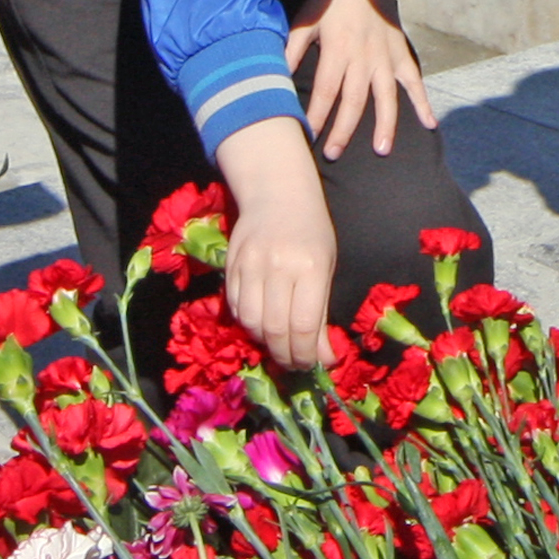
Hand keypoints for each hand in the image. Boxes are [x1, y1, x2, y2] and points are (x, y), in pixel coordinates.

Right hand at [214, 119, 336, 371]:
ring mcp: (251, 265)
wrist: (277, 193)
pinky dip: (248, 324)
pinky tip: (261, 325)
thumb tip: (325, 358)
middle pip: (275, 329)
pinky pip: (236, 307)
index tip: (312, 365)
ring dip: (265, 343)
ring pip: (251, 322)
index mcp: (310, 267)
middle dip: (286, 355)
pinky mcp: (231, 265)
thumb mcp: (326, 267)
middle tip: (294, 364)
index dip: (307, 354)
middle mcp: (279, 266)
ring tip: (278, 346)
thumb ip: (322, 313)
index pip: (305, 325)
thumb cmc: (311, 232)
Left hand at [288, 0, 431, 157]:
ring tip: (381, 150)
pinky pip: (414, 81)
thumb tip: (275, 76)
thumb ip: (292, 49)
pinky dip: (423, 102)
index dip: (317, 115)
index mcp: (338, 50)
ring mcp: (386, 58)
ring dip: (385, 125)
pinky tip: (430, 124)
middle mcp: (364, 58)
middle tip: (333, 154)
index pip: (327, 90)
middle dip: (343, 130)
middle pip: (354, 101)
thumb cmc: (331, 1)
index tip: (308, 135)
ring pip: (386, 97)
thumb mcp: (306, 20)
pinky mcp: (401, 55)